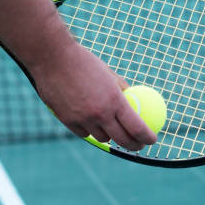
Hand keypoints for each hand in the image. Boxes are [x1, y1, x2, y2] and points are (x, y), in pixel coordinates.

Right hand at [30, 43, 156, 150]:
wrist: (53, 58)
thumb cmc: (82, 61)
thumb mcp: (107, 72)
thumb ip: (120, 87)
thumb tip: (132, 97)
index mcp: (114, 100)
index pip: (137, 127)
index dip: (147, 137)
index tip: (152, 139)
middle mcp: (100, 113)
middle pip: (122, 140)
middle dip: (134, 145)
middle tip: (137, 144)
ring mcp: (83, 119)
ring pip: (102, 138)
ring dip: (110, 136)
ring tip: (112, 130)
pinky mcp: (68, 121)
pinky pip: (84, 133)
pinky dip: (90, 130)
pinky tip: (92, 124)